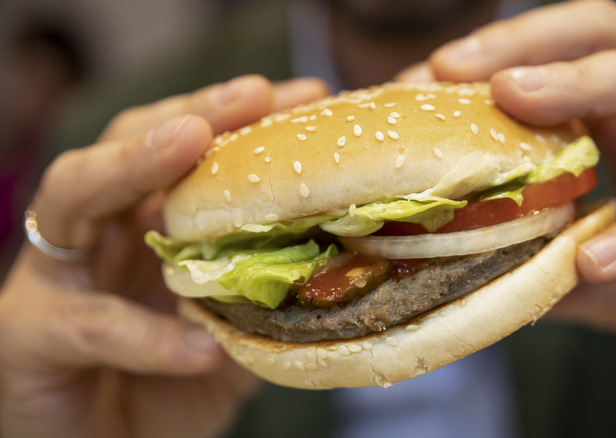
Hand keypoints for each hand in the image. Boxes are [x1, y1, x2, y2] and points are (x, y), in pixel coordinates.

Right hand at [0, 75, 328, 437]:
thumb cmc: (160, 392)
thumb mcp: (226, 337)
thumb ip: (262, 301)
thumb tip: (342, 267)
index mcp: (139, 225)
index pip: (182, 151)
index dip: (237, 120)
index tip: (304, 96)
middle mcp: (94, 236)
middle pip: (125, 144)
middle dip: (189, 111)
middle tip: (254, 92)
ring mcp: (53, 277)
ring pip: (73, 196)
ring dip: (132, 164)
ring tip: (192, 140)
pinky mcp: (28, 335)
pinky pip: (89, 324)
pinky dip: (149, 333)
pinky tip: (203, 344)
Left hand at [411, 1, 615, 385]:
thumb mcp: (595, 276)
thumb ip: (538, 268)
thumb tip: (459, 277)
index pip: (553, 66)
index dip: (484, 67)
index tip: (414, 86)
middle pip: (602, 37)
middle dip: (524, 44)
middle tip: (453, 66)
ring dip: (583, 84)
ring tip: (514, 98)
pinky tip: (600, 259)